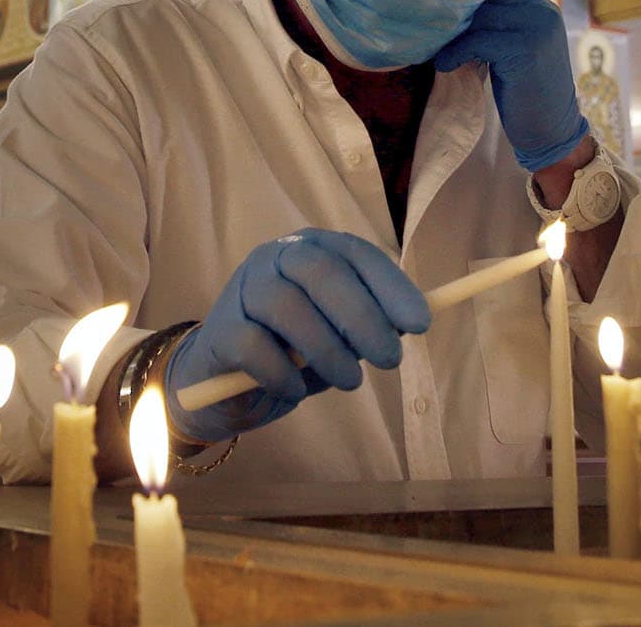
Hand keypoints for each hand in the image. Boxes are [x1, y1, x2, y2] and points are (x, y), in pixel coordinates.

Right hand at [165, 229, 430, 444]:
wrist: (224, 387)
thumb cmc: (292, 352)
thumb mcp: (337, 336)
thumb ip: (365, 325)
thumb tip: (408, 324)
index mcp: (310, 250)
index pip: (355, 254)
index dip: (390, 287)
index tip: (420, 323)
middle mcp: (274, 258)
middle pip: (320, 271)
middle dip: (362, 316)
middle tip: (390, 359)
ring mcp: (242, 289)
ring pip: (286, 305)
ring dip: (326, 348)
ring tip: (351, 382)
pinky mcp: (219, 330)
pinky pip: (253, 346)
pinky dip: (281, 372)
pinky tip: (295, 390)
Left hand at [440, 0, 589, 173]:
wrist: (552, 131)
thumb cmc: (528, 93)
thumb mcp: (517, 51)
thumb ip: (499, 28)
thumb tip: (452, 12)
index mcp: (542, 9)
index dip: (465, 4)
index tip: (439, 19)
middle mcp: (542, 13)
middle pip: (484, 1)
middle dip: (455, 17)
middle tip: (429, 33)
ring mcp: (536, 29)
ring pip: (478, 19)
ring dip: (452, 34)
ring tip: (433, 49)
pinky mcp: (523, 50)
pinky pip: (476, 42)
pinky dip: (455, 52)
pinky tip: (443, 65)